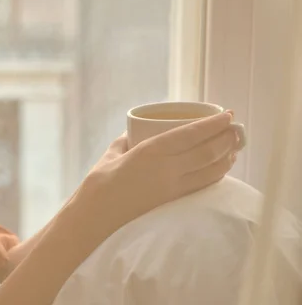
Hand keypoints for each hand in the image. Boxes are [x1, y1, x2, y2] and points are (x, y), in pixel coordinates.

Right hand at [83, 111, 239, 224]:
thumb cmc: (99, 183)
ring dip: (227, 157)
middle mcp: (166, 169)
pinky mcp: (172, 202)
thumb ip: (125, 141)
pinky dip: (217, 174)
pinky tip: (221, 167)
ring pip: (210, 170)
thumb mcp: (112, 153)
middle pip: (207, 151)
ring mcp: (172, 187)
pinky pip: (202, 185)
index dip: (214, 124)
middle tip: (236, 128)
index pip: (191, 134)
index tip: (228, 115)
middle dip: (227, 138)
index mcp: (150, 152)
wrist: (95, 216)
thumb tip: (133, 133)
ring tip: (234, 147)